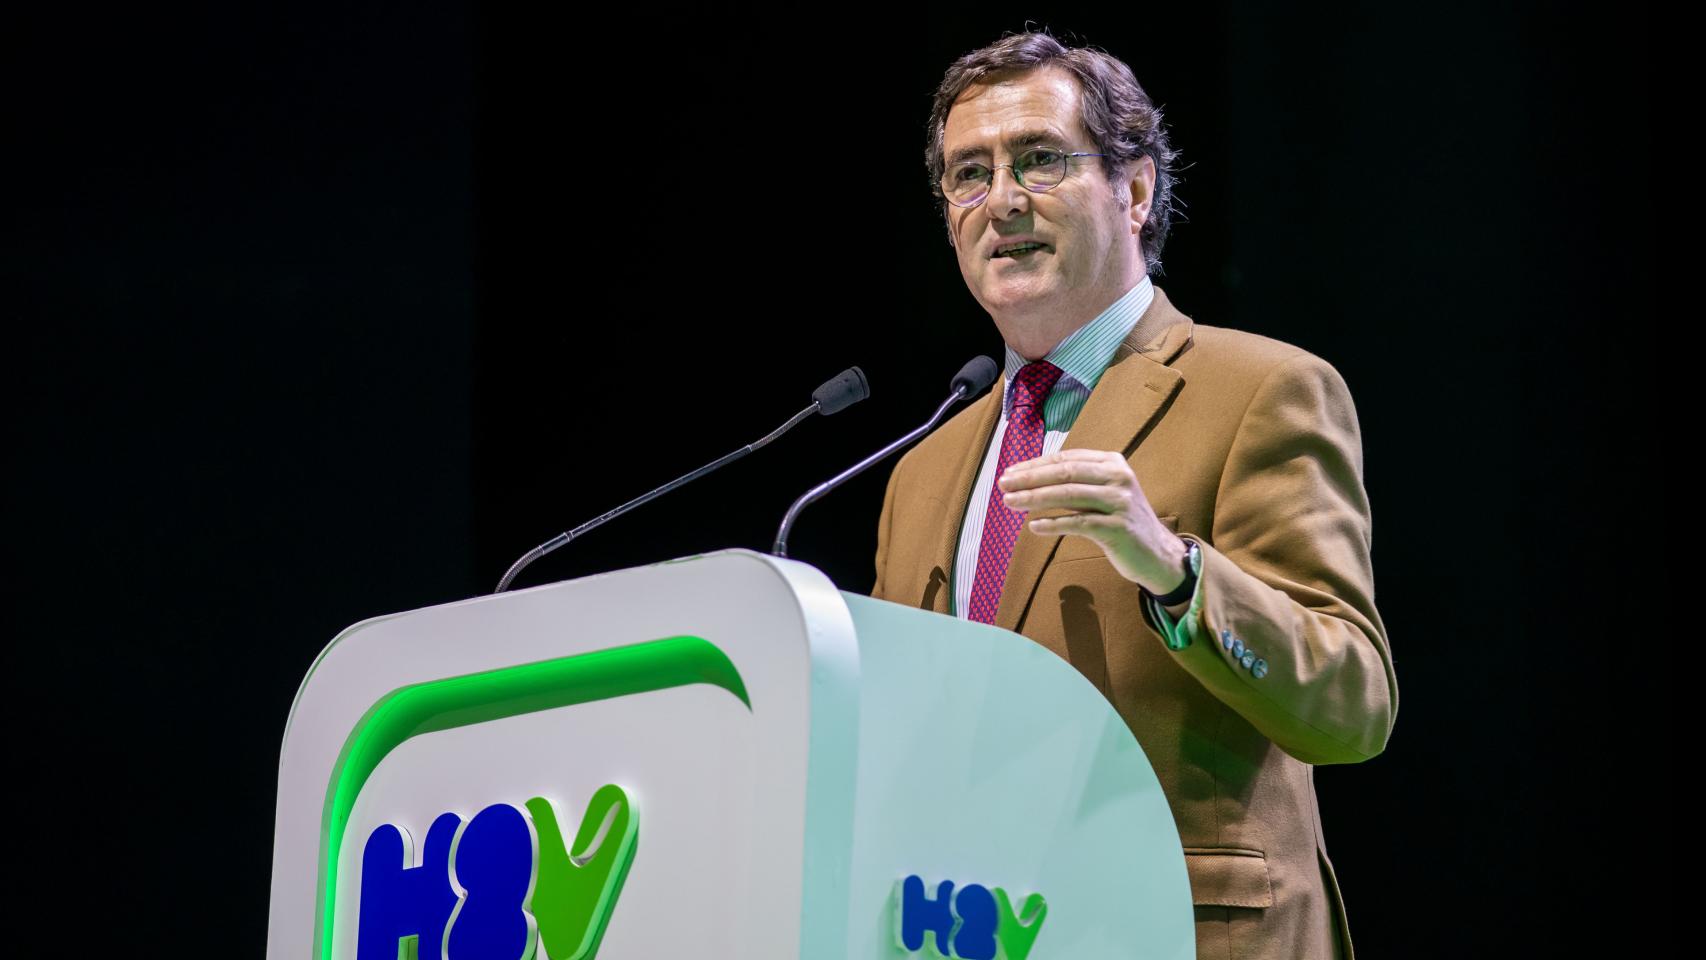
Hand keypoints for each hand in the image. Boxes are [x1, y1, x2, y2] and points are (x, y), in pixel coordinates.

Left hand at [998, 449, 1188, 595]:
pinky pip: (1079, 524)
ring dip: (1035, 498)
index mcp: (1113, 463)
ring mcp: (1120, 503)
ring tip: (1010, 503)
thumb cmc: (1121, 522)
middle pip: (1065, 473)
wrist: (1157, 555)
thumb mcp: (1103, 494)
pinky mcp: (1118, 529)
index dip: (1035, 465)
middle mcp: (1118, 478)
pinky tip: (1034, 527)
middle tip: (1003, 485)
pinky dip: (1054, 524)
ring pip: (1069, 495)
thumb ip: (1075, 484)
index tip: (1010, 473)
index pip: (1066, 459)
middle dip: (1030, 478)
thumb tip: (1029, 480)